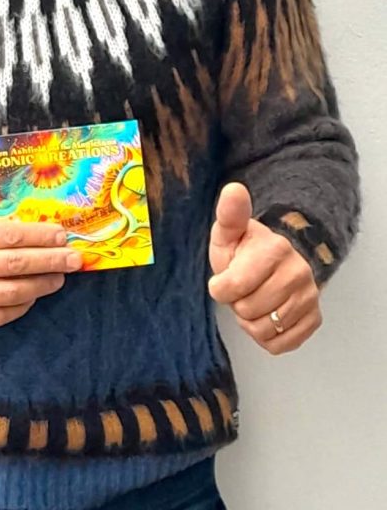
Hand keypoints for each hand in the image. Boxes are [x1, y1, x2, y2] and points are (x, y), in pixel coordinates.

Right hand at [0, 219, 82, 331]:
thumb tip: (28, 233)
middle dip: (50, 261)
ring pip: (11, 292)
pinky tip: (33, 297)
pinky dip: (20, 306)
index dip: (39, 235)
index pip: (8, 235)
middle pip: (15, 264)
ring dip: (41, 285)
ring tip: (60, 278)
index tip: (62, 234)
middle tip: (75, 258)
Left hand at [207, 183, 321, 353]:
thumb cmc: (244, 249)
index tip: (223, 278)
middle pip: (247, 311)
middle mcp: (299, 273)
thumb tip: (233, 189)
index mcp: (276, 249)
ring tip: (254, 299)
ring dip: (251, 321)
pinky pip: (280, 344)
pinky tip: (267, 315)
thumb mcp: (229, 232)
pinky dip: (267, 336)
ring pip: (263, 330)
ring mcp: (309, 297)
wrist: (275, 263)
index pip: (231, 288)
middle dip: (237, 303)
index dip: (220, 288)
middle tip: (243, 289)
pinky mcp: (314, 318)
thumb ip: (229, 214)